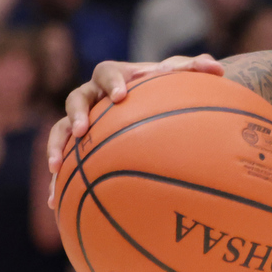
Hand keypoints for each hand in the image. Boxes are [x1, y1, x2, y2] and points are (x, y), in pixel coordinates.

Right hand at [45, 53, 226, 203]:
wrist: (155, 105)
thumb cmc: (168, 89)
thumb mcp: (182, 79)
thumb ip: (196, 70)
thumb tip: (216, 68)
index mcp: (116, 77)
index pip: (107, 73)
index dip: (111, 83)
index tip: (119, 96)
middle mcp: (93, 97)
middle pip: (75, 99)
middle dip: (77, 114)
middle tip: (82, 129)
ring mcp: (84, 121)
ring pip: (61, 129)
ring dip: (56, 146)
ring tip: (56, 167)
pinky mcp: (79, 145)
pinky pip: (65, 161)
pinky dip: (58, 181)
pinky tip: (55, 203)